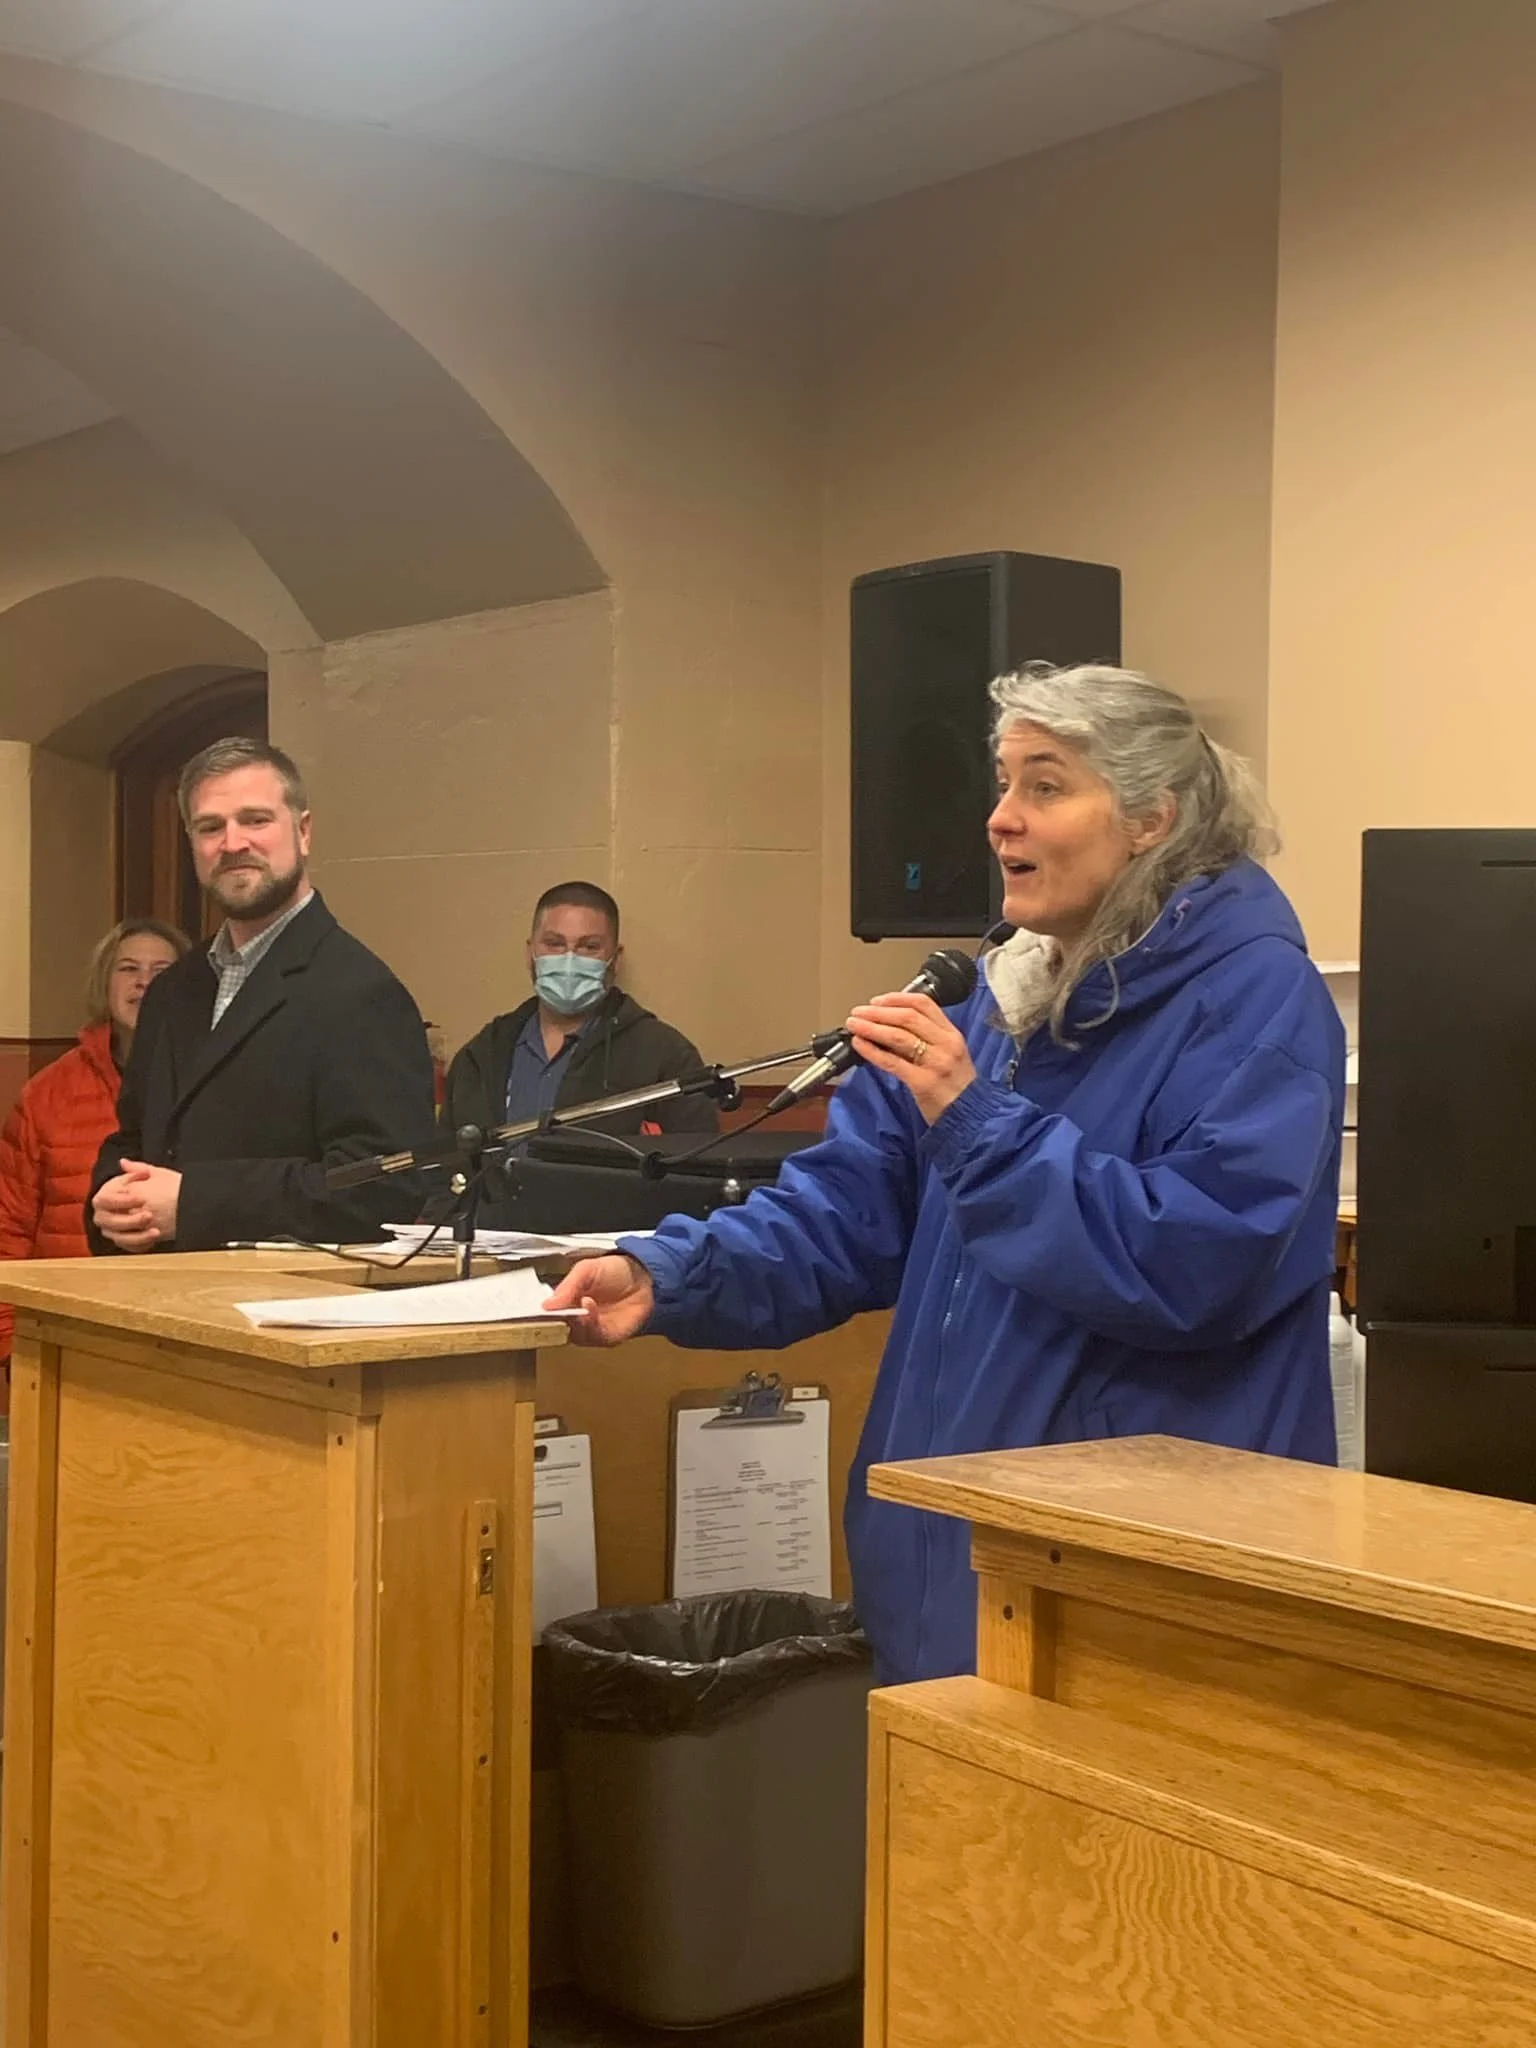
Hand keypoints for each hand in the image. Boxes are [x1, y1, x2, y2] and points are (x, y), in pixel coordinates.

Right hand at [92, 1160, 180, 1252]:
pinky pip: (129, 1248)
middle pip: (107, 1221)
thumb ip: (137, 1169)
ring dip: (137, 1236)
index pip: (104, 1200)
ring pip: (118, 1237)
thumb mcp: (150, 1174)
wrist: (166, 1202)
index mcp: (105, 1196)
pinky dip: (141, 1245)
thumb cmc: (154, 1186)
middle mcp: (104, 1214)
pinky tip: (154, 1240)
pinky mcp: (125, 1242)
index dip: (121, 1200)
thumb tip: (124, 1162)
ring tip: (155, 1231)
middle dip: (129, 1220)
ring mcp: (113, 1230)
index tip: (141, 1198)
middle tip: (149, 1216)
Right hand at [543, 1254, 654, 1345]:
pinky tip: (590, 1307)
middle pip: (556, 1327)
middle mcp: (575, 1316)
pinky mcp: (604, 1337)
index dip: (539, 1313)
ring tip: (579, 1302)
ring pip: (571, 1334)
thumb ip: (567, 1286)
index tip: (533, 1310)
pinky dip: (588, 1325)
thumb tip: (547, 1305)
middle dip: (552, 1321)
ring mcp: (589, 1329)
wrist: (646, 1278)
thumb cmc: (615, 1271)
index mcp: (567, 1300)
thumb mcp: (586, 1269)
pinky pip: (591, 1337)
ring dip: (573, 1321)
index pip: (547, 1312)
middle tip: (552, 1312)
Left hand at [845, 991, 976, 1124]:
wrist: (970, 1117)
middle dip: (878, 1012)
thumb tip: (889, 1026)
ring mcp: (936, 1063)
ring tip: (854, 1025)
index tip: (876, 1001)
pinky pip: (892, 1062)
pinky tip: (859, 1045)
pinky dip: (872, 1051)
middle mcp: (946, 1044)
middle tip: (858, 1012)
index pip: (924, 1004)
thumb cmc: (956, 1087)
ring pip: (898, 1036)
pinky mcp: (923, 1082)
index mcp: (952, 1034)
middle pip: (907, 1017)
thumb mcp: (949, 1055)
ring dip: (871, 1027)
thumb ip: (927, 1039)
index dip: (896, 999)